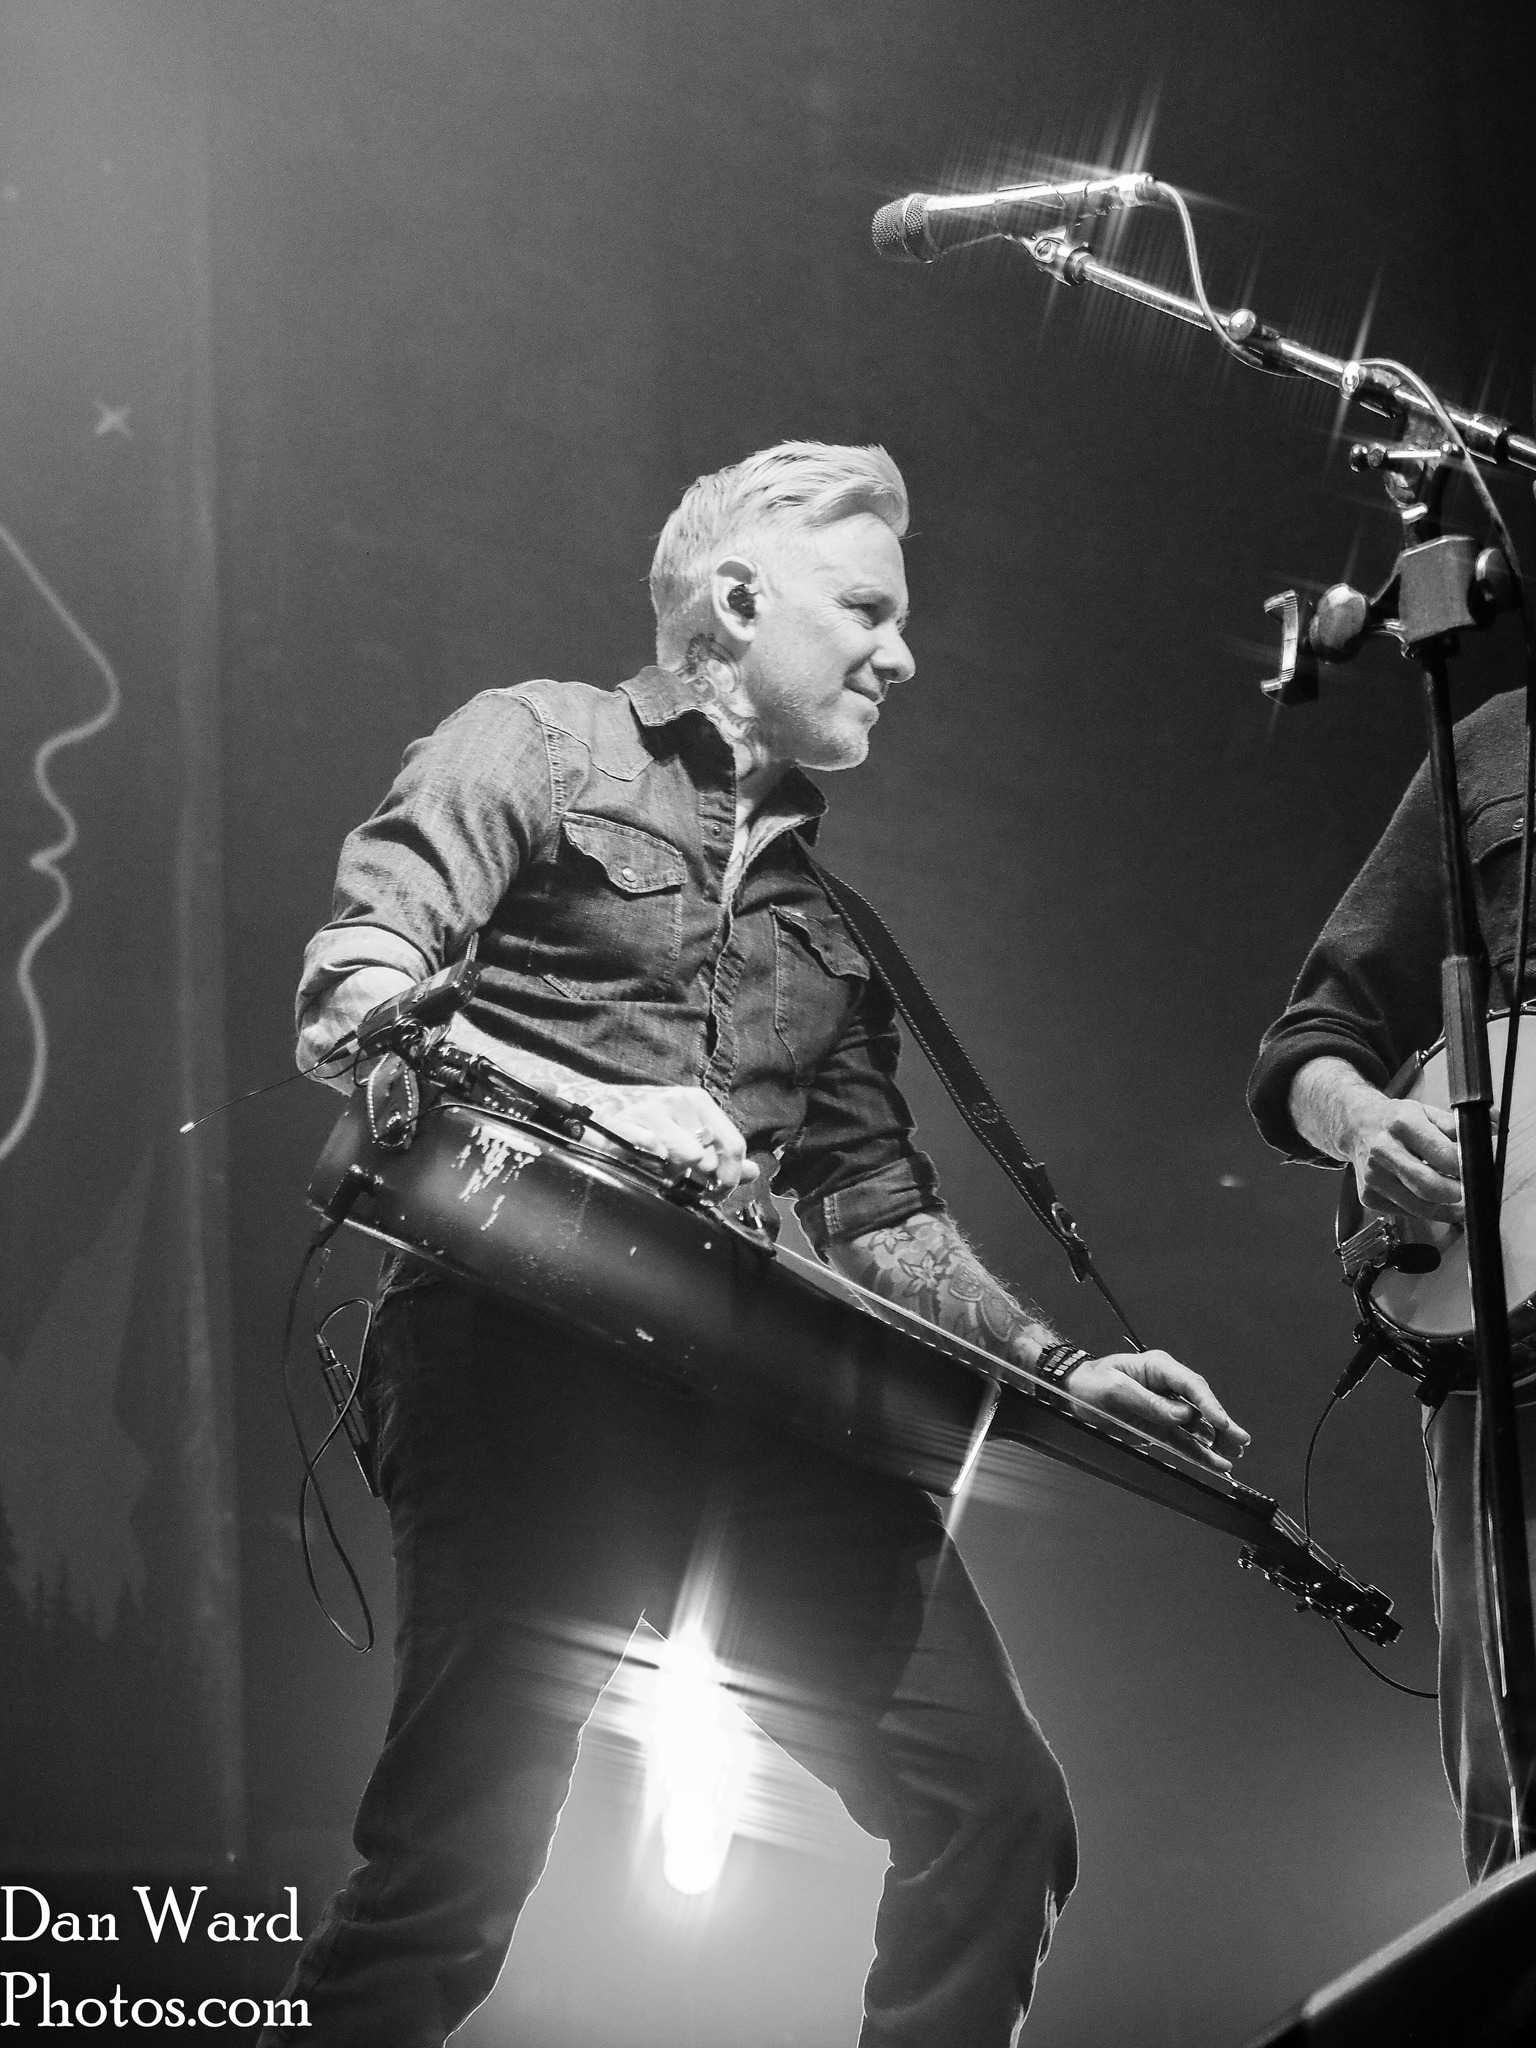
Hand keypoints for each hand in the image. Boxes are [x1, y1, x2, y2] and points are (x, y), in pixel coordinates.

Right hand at [589, 1082, 758, 1193]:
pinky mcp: (622, 1124)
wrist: (598, 1106)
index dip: (730, 1177)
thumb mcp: (688, 1130)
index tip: (717, 1192)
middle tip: (686, 1186)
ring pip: (684, 1157)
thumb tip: (752, 1172)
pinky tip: (646, 1163)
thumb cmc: (648, 1123)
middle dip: (699, 1179)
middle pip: (709, 1157)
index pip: (732, 1144)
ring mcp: (649, 1111)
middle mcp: (677, 1101)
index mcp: (698, 1102)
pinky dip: (652, 1161)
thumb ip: (721, 1153)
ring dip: (674, 1175)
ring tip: (661, 1173)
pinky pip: (649, 1148)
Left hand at [1062, 1349, 1250, 1472]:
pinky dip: (1200, 1452)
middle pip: (1201, 1405)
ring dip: (1217, 1440)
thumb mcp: (1115, 1390)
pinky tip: (1217, 1462)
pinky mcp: (1160, 1427)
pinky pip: (1184, 1440)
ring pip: (1198, 1425)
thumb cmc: (1089, 1382)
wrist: (1070, 1392)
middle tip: (1239, 1440)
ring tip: (1234, 1455)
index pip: (1191, 1385)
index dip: (1209, 1405)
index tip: (1222, 1422)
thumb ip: (1149, 1402)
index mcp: (1158, 1368)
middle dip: (1222, 1423)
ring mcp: (1165, 1407)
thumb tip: (1182, 1415)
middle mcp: (1166, 1386)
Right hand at [1346, 1093, 1462, 1224]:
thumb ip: (1457, 1125)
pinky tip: (1430, 1198)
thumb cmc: (1394, 1120)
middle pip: (1431, 1187)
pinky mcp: (1368, 1196)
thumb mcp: (1426, 1112)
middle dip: (1457, 1193)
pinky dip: (1424, 1209)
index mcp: (1401, 1123)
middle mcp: (1383, 1150)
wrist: (1355, 1126)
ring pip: (1420, 1207)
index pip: (1444, 1154)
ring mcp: (1373, 1176)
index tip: (1474, 1169)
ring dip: (1444, 1207)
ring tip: (1455, 1197)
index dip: (1465, 1167)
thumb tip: (1491, 1128)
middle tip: (1468, 1190)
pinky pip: (1407, 1213)